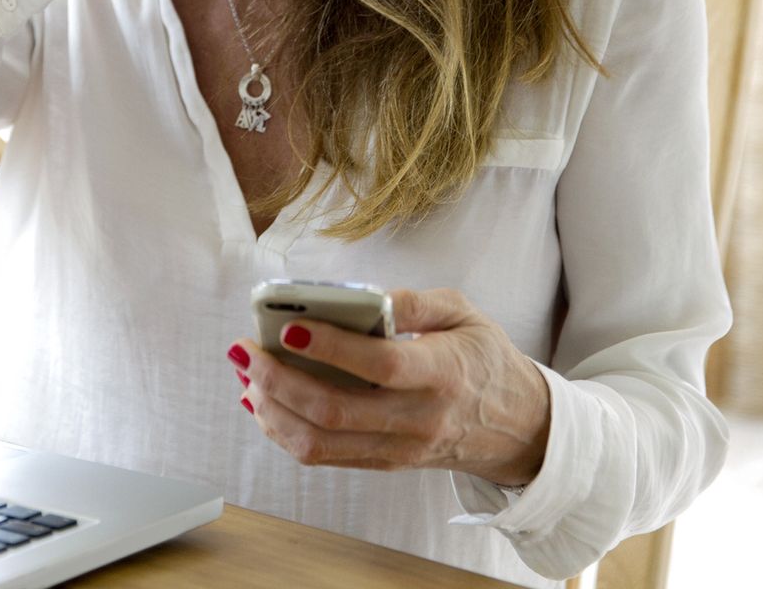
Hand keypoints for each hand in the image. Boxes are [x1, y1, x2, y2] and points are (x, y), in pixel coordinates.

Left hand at [226, 288, 551, 487]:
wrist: (517, 427)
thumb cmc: (483, 358)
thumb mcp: (463, 312)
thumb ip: (414, 301)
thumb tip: (363, 299)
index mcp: (442, 374)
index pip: (380, 365)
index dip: (330, 348)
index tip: (289, 325)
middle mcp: (418, 420)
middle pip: (334, 412)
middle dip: (277, 381)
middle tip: (245, 349)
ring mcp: (399, 449)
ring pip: (320, 444)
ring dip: (271, 410)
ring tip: (246, 375)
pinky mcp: (385, 463)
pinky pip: (324, 457)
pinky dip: (284, 431)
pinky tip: (262, 402)